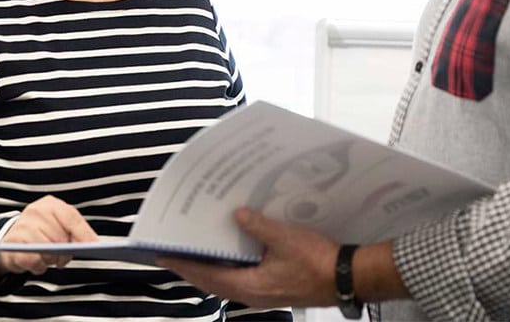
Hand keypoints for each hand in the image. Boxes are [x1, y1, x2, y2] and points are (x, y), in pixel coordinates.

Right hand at [0, 195, 98, 276]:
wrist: (12, 240)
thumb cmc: (42, 233)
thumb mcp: (58, 225)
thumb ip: (75, 231)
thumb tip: (93, 243)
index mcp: (51, 204)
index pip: (71, 217)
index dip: (83, 233)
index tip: (93, 246)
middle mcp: (35, 211)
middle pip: (59, 236)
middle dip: (66, 252)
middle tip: (63, 259)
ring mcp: (21, 226)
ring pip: (46, 249)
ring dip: (52, 260)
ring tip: (51, 260)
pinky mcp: (11, 245)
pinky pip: (33, 260)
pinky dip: (39, 266)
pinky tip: (39, 264)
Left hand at [161, 207, 338, 307]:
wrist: (344, 277)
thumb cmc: (315, 261)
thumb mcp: (284, 238)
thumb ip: (258, 226)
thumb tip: (237, 215)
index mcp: (250, 286)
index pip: (208, 276)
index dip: (185, 266)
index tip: (165, 255)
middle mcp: (251, 293)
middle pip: (212, 282)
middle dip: (191, 268)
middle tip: (172, 252)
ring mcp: (262, 292)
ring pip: (225, 282)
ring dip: (208, 268)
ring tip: (194, 250)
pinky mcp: (271, 288)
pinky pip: (239, 279)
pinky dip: (227, 268)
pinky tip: (228, 253)